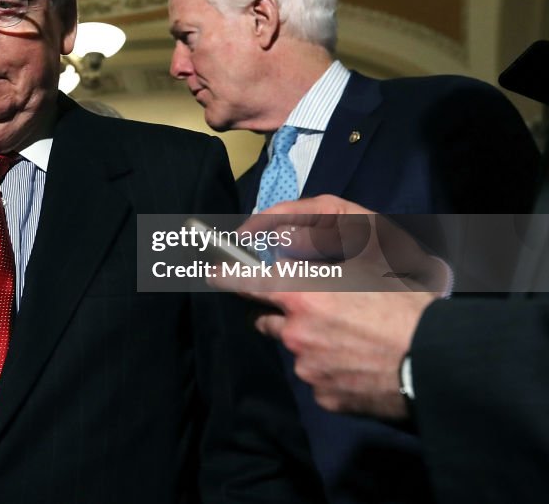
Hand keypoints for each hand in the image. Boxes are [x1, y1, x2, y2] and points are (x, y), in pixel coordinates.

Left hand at [212, 195, 439, 418]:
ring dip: (311, 344)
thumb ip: (323, 252)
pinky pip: (319, 379)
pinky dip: (332, 371)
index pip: (245, 283)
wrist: (438, 361)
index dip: (226, 276)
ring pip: (296, 351)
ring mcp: (308, 369)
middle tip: (316, 311)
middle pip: (269, 322)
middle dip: (282, 315)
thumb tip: (290, 253)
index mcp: (302, 296)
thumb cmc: (406, 303)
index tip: (212, 273)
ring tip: (351, 340)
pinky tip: (360, 364)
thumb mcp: (368, 259)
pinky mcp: (325, 397)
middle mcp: (295, 333)